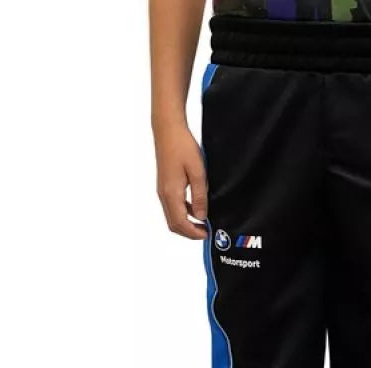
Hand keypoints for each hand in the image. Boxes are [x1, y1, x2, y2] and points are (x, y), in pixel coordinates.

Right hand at [154, 123, 207, 239]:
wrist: (168, 130)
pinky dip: (184, 213)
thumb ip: (200, 196)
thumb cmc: (182, 147)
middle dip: (189, 232)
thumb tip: (202, 216)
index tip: (207, 233)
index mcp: (171, 194)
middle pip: (174, 224)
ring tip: (204, 222)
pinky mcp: (164, 186)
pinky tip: (197, 208)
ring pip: (173, 217)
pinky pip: (173, 207)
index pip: (180, 223)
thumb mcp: (198, 172)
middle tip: (206, 232)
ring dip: (187, 223)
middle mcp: (163, 195)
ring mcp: (162, 191)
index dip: (194, 233)